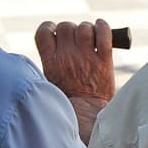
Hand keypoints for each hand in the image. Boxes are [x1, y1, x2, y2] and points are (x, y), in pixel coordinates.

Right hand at [36, 19, 114, 143]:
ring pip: (84, 28)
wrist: (89, 121)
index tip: (55, 32)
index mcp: (50, 64)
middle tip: (76, 41)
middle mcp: (66, 58)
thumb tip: (56, 44)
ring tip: (89, 40)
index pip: (43, 33)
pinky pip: (104, 34)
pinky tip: (101, 27)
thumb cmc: (70, 106)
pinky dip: (103, 27)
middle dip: (70, 30)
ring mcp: (85, 58)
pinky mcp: (104, 61)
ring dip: (87, 30)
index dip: (49, 28)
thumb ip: (52, 64)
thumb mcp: (51, 86)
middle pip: (65, 27)